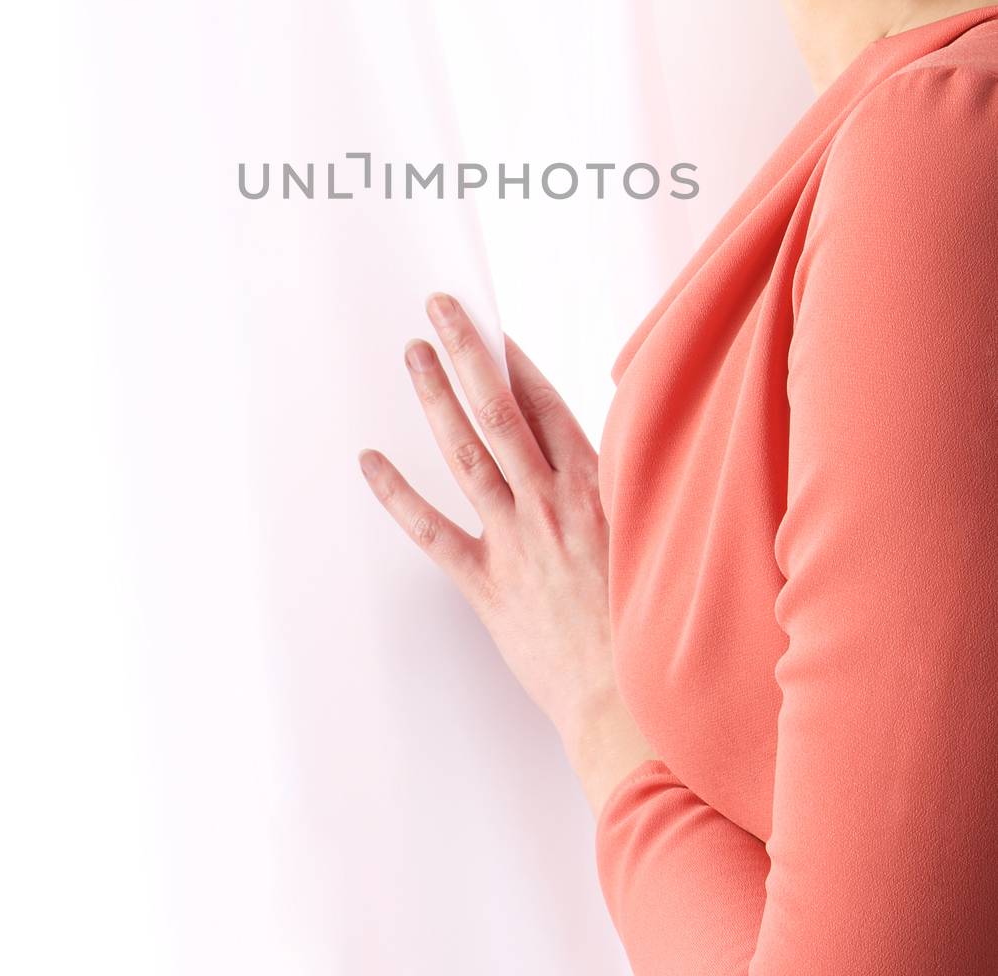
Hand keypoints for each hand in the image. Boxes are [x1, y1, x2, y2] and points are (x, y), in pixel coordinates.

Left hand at [357, 290, 624, 754]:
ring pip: (466, 453)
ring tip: (413, 355)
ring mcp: (515, 541)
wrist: (627, 705)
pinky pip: (431, 530)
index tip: (494, 326)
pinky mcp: (485, 584)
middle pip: (501, 410)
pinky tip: (369, 461)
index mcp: (595, 489)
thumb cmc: (644, 628)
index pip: (547, 405)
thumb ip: (613, 496)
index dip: (516, 360)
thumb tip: (590, 459)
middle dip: (468, 352)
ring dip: (435, 398)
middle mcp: (551, 504)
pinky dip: (397, 494)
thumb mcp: (644, 543)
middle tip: (440, 308)